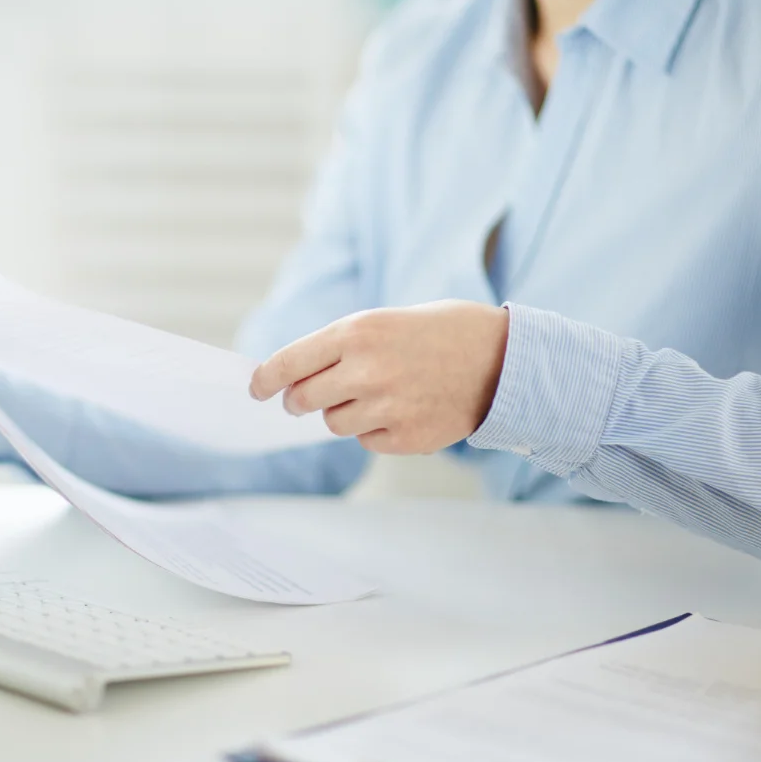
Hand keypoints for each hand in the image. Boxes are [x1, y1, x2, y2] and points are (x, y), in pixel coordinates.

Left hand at [249, 301, 508, 454]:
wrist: (504, 359)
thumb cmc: (440, 332)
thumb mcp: (385, 320)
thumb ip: (340, 346)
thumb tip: (292, 377)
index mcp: (357, 332)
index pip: (288, 363)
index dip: (265, 379)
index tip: (256, 388)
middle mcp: (365, 370)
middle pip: (303, 400)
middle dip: (302, 399)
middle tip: (314, 394)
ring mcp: (385, 407)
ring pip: (333, 423)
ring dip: (344, 412)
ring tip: (379, 393)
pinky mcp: (404, 437)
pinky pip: (367, 440)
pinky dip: (377, 429)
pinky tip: (405, 409)